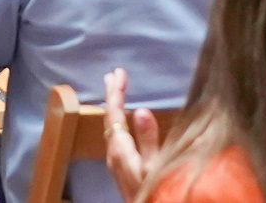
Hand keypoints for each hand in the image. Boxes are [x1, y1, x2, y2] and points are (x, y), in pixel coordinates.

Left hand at [102, 68, 162, 200]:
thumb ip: (148, 140)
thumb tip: (139, 110)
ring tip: (116, 90)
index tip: (119, 73)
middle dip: (112, 95)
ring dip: (114, 106)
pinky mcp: (120, 166)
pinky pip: (115, 134)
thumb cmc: (155, 192)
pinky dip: (117, 119)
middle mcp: (113, 153)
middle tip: (114, 74)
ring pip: (111, 126)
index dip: (116, 93)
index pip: (114, 115)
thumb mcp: (156, 166)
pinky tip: (121, 119)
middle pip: (109, 118)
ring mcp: (115, 161)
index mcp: (120, 150)